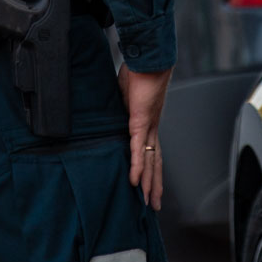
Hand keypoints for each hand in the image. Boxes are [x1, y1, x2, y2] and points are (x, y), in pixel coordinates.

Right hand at [120, 65, 172, 208]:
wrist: (148, 56)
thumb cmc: (138, 70)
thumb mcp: (123, 95)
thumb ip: (118, 107)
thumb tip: (106, 110)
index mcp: (147, 122)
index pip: (151, 152)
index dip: (151, 170)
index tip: (150, 185)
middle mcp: (151, 127)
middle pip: (155, 162)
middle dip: (155, 185)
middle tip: (154, 205)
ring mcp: (147, 125)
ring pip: (150, 160)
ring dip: (150, 182)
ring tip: (149, 202)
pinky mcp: (141, 120)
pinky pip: (138, 148)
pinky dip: (138, 166)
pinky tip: (136, 181)